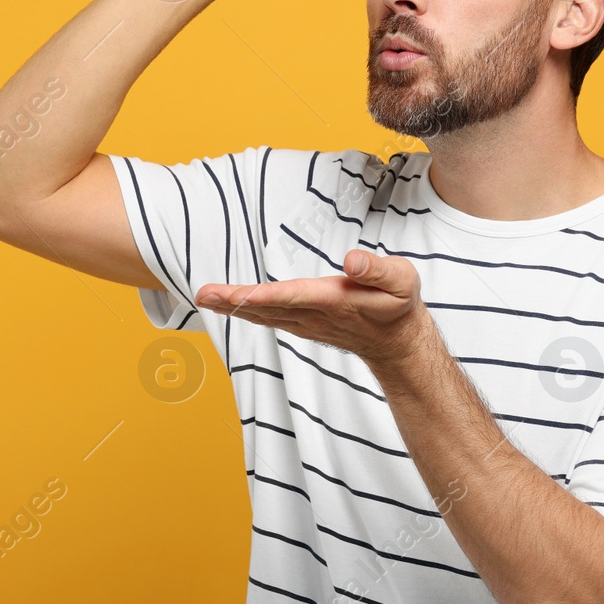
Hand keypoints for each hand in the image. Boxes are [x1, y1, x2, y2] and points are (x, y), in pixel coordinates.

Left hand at [194, 249, 433, 371]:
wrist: (398, 342)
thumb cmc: (398, 305)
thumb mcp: (401, 281)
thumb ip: (377, 270)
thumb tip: (352, 262)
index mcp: (334, 300)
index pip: (292, 296)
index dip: (263, 295)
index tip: (235, 294)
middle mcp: (314, 315)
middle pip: (268, 307)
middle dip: (234, 301)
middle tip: (203, 294)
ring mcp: (307, 323)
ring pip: (264, 315)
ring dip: (234, 306)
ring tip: (206, 297)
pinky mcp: (305, 325)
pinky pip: (270, 319)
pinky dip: (249, 311)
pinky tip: (233, 306)